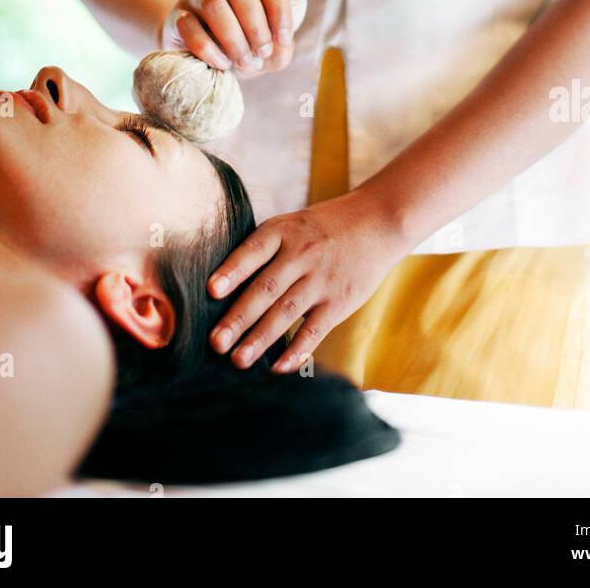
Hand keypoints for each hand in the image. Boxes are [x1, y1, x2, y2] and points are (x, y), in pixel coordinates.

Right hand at [161, 0, 294, 77]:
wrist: (202, 50)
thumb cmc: (245, 41)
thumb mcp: (270, 45)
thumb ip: (281, 48)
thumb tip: (275, 49)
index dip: (279, 8)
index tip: (282, 40)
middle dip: (256, 27)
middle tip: (262, 53)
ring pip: (214, 5)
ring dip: (234, 39)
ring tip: (245, 61)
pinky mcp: (176, 15)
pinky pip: (189, 26)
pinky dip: (209, 50)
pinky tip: (223, 63)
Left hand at [206, 190, 405, 372]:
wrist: (378, 221)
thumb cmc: (323, 228)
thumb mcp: (292, 225)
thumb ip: (264, 250)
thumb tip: (222, 288)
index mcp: (283, 231)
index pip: (253, 251)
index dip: (232, 271)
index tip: (211, 290)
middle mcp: (301, 254)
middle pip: (266, 289)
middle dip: (239, 318)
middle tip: (216, 343)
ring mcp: (321, 279)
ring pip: (286, 312)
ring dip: (260, 339)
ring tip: (239, 361)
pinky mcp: (339, 301)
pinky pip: (315, 330)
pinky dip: (297, 350)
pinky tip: (278, 368)